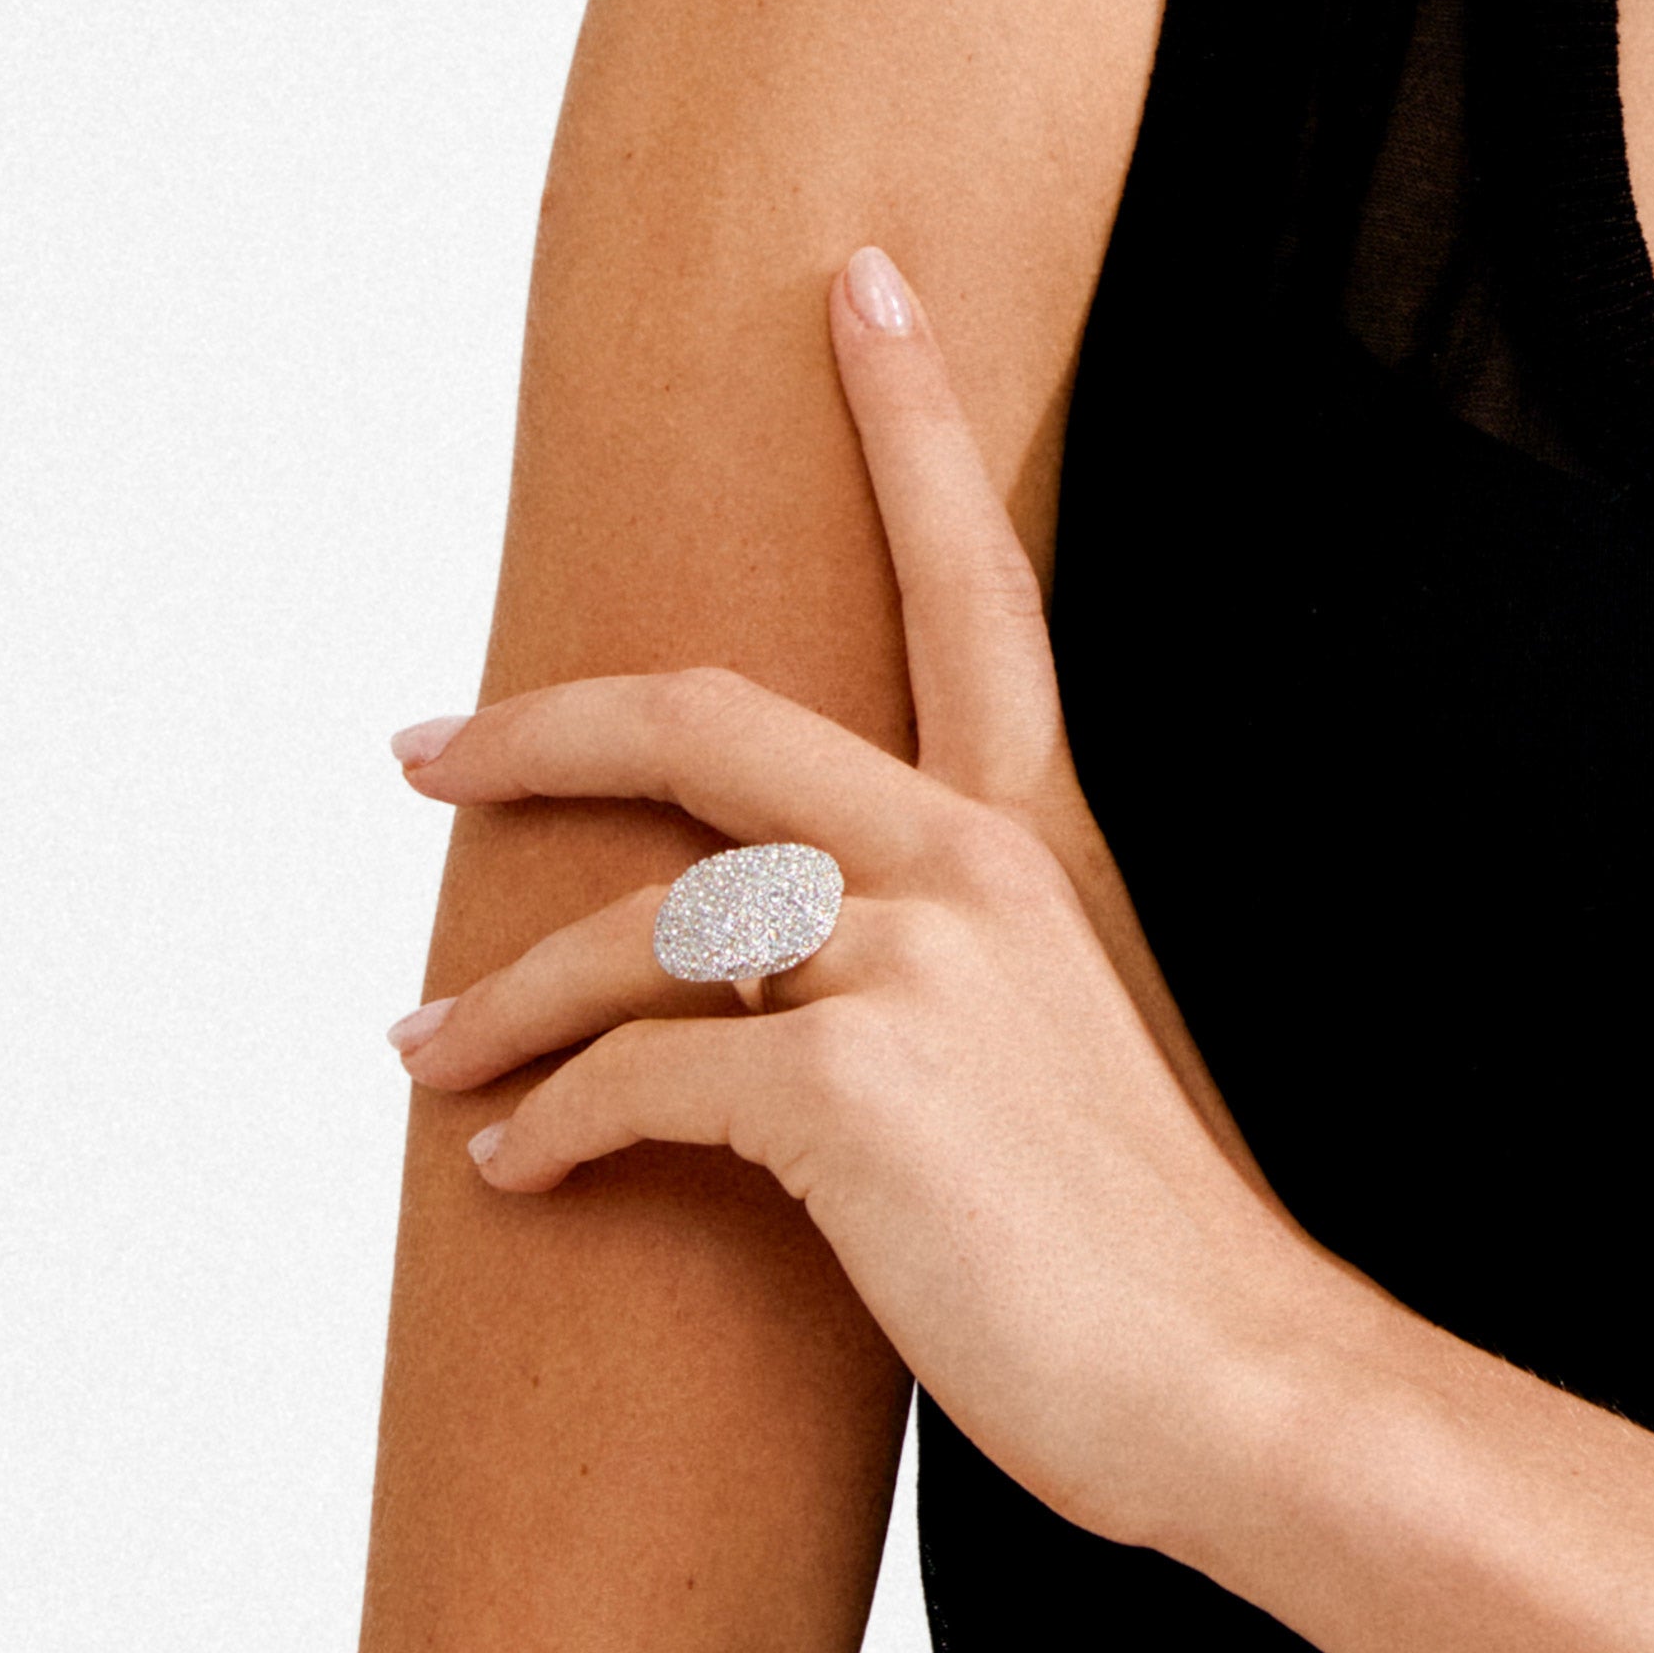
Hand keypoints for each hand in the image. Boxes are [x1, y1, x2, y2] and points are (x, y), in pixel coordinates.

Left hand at [389, 250, 1330, 1554]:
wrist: (1225, 1370)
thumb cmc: (1135, 1225)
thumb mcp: (1058, 1028)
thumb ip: (947, 951)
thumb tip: (788, 956)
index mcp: (1037, 829)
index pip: (970, 571)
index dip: (909, 411)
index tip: (856, 282)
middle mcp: (978, 857)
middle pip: (715, 713)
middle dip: (544, 720)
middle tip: (428, 745)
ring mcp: (914, 959)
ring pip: (641, 920)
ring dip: (505, 995)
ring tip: (429, 1052)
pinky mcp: (846, 1087)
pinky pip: (635, 1079)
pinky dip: (552, 1126)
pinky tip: (521, 1171)